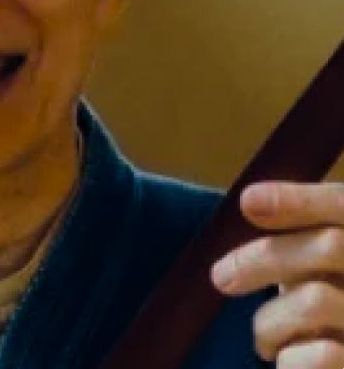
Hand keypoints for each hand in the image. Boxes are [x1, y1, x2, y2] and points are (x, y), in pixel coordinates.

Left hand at [211, 181, 343, 367]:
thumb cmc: (329, 304)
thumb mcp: (314, 264)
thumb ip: (300, 235)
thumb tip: (251, 202)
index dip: (300, 199)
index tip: (247, 201)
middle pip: (331, 245)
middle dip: (263, 259)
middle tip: (221, 277)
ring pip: (315, 299)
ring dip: (271, 320)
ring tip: (265, 339)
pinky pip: (319, 355)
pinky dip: (289, 358)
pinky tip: (284, 359)